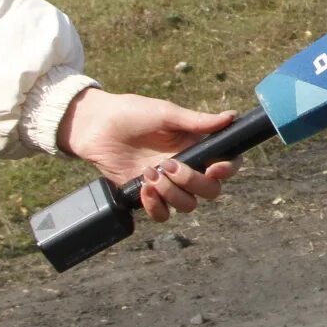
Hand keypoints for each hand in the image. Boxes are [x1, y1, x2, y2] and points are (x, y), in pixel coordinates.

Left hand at [57, 88, 238, 221]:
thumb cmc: (132, 113)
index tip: (214, 168)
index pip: (226, 164)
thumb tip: (231, 116)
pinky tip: (143, 187)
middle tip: (170, 165)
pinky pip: (162, 214)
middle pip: (210, 190)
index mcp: (196, 146)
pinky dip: (156, 205)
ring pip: (188, 205)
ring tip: (150, 173)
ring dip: (172, 192)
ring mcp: (167, 184)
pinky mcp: (146, 195)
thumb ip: (198, 121)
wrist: (95, 125)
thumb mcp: (166, 113)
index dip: (227, 170)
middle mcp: (187, 168)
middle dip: (193, 181)